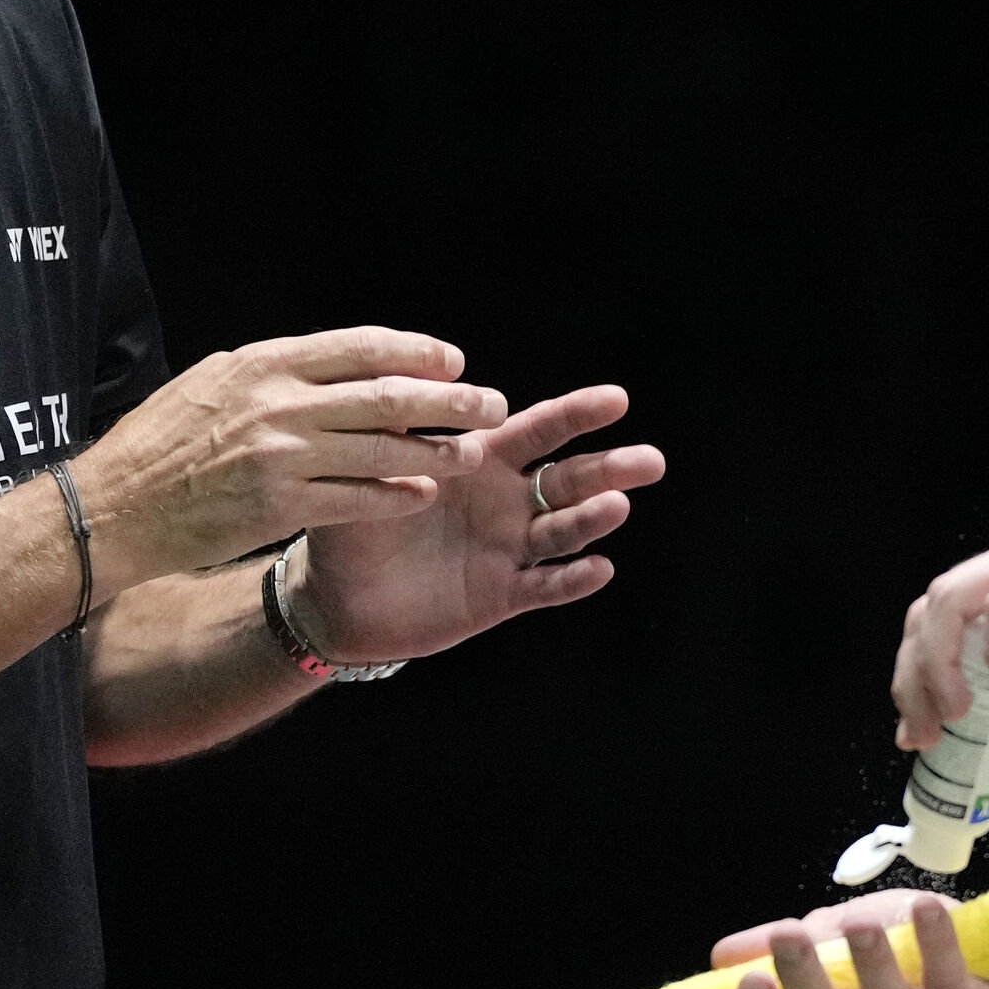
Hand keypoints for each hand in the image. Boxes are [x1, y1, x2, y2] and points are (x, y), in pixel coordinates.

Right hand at [76, 328, 505, 582]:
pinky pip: (359, 499)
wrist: (112, 508)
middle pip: (387, 395)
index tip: (453, 361)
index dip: (417, 352)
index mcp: (264, 363)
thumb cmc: (159, 444)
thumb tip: (335, 365)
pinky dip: (397, 494)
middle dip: (450, 401)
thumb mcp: (212, 382)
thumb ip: (274, 372)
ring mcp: (282, 458)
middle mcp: (278, 404)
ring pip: (383, 450)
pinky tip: (422, 493)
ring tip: (470, 455)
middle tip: (491, 405)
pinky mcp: (280, 508)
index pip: (361, 346)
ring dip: (436, 452)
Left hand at [286, 383, 665, 662]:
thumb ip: (391, 437)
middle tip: (650, 460)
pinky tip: (599, 568)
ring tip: (617, 507)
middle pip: (569, 480)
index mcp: (481, 462)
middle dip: (610, 469)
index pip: (539, 431)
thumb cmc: (352, 524)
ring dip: (593, 519)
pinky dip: (572, 579)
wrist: (338, 599)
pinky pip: (544, 586)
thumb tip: (406, 389)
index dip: (577, 415)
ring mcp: (508, 550)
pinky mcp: (502, 595)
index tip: (617, 400)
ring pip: (563, 531)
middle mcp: (507, 503)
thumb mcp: (366, 473)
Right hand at [713, 891, 988, 988]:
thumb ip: (786, 947)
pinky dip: (935, 946)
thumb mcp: (838, 941)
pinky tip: (925, 910)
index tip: (747, 981)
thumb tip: (722, 956)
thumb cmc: (910, 955)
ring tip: (860, 921)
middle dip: (803, 984)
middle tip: (788, 935)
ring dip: (870, 965)